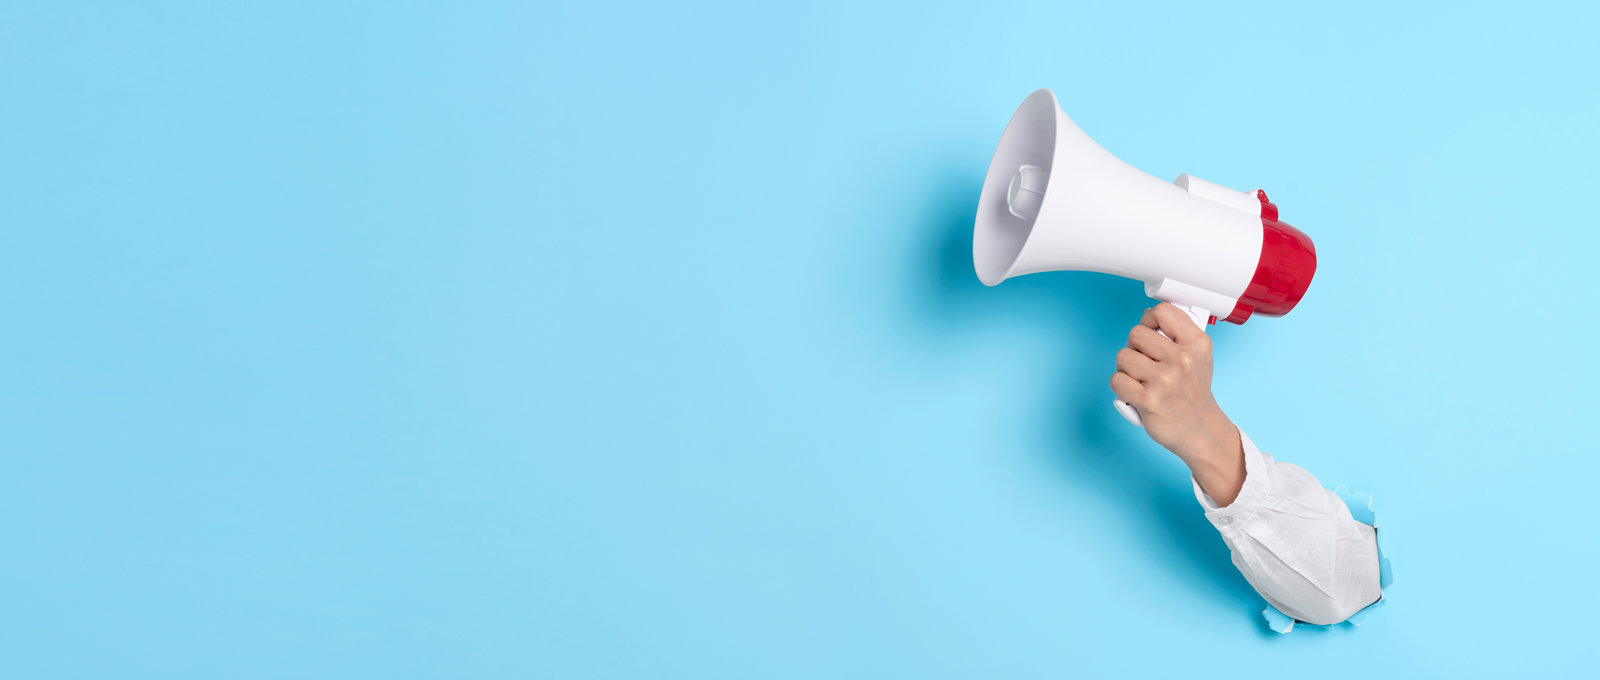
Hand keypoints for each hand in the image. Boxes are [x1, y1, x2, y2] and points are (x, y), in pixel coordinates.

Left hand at [1109, 303, 1245, 503]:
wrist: (1200, 430)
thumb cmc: (1193, 392)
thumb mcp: (1199, 357)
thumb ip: (1178, 335)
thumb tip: (1148, 316)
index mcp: (1197, 344)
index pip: (1162, 312)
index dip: (1149, 319)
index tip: (1150, 331)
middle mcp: (1182, 360)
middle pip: (1135, 333)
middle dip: (1135, 347)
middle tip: (1144, 362)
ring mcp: (1165, 381)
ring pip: (1123, 356)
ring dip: (1126, 368)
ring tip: (1140, 378)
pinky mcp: (1148, 401)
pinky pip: (1117, 380)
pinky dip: (1121, 386)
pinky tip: (1135, 392)